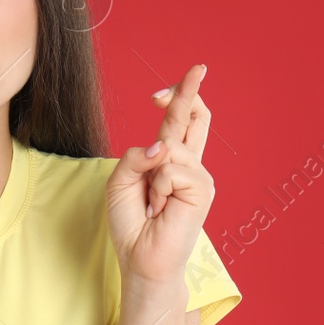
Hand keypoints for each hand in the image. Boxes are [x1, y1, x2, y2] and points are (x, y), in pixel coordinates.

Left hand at [104, 62, 215, 287]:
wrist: (141, 258)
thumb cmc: (132, 222)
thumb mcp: (120, 182)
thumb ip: (135, 157)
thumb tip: (162, 146)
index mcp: (170, 159)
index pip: (180, 121)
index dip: (178, 98)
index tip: (164, 89)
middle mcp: (189, 164)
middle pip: (194, 117)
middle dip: (190, 90)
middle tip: (200, 67)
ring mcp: (199, 176)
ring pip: (169, 148)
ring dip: (150, 177)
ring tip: (153, 204)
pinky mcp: (202, 189)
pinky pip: (171, 169)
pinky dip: (158, 189)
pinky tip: (161, 209)